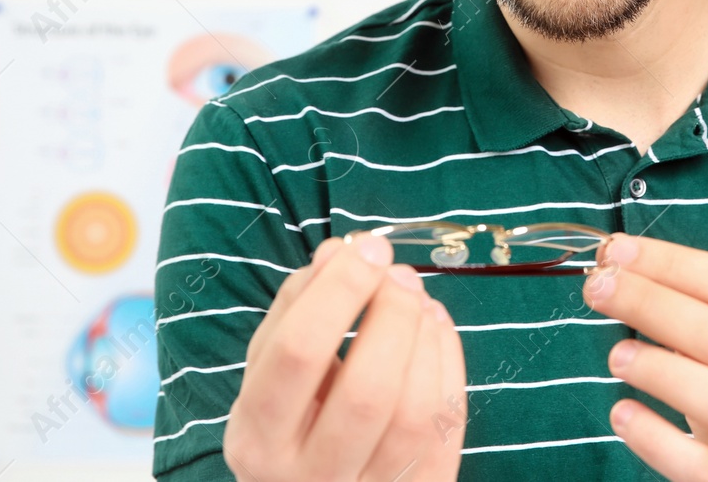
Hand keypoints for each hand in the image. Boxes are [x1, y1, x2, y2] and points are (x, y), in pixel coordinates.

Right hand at [222, 234, 468, 480]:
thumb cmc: (290, 420)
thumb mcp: (271, 372)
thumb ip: (296, 309)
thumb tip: (340, 252)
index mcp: (258, 439)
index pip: (298, 353)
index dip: (339, 291)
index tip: (367, 248)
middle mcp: (309, 478)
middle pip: (367, 390)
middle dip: (392, 315)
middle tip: (400, 274)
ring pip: (414, 413)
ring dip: (425, 339)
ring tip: (420, 299)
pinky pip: (445, 428)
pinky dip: (449, 364)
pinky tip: (435, 328)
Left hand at [581, 232, 707, 481]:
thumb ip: (702, 317)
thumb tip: (624, 271)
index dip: (674, 264)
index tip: (617, 249)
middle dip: (654, 303)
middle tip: (598, 287)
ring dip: (662, 369)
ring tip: (615, 354)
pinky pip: (704, 469)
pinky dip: (658, 438)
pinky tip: (622, 414)